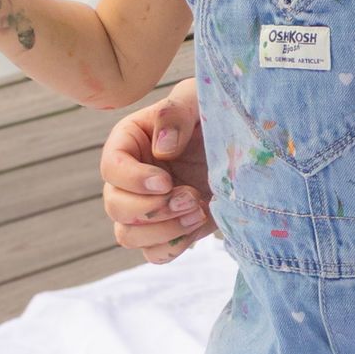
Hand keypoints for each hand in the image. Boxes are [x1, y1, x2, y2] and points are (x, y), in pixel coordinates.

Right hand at [101, 79, 210, 259]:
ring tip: (199, 211)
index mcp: (129, 142)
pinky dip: (174, 247)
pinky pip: (153, 254)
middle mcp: (130, 178)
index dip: (134, 180)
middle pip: (115, 207)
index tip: (166, 180)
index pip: (111, 168)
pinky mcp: (166, 230)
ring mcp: (146, 206)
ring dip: (163, 231)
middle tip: (191, 198)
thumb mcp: (197, 100)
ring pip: (128, 236)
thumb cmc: (214, 113)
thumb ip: (175, 114)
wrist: (244, 145)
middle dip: (153, 209)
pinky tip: (199, 225)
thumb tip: (160, 149)